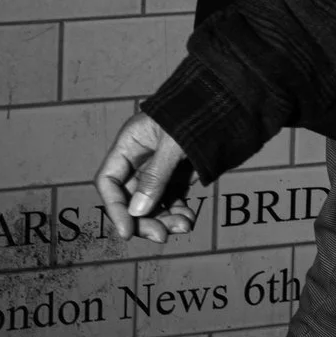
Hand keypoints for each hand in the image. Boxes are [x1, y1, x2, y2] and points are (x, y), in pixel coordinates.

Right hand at [91, 112, 198, 243]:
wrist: (226, 100)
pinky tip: (188, 219)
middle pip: (131, 199)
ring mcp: (160, 168)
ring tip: (184, 226)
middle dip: (145, 219)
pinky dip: (178, 213)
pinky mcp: (179, 175)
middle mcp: (141, 158)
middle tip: (161, 236)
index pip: (109, 181)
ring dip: (164, 220)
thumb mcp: (173, 143)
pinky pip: (171, 200)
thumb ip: (155, 176)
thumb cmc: (196, 113)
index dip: (115, 208)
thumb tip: (137, 212)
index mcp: (130, 144)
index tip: (127, 231)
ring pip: (152, 204)